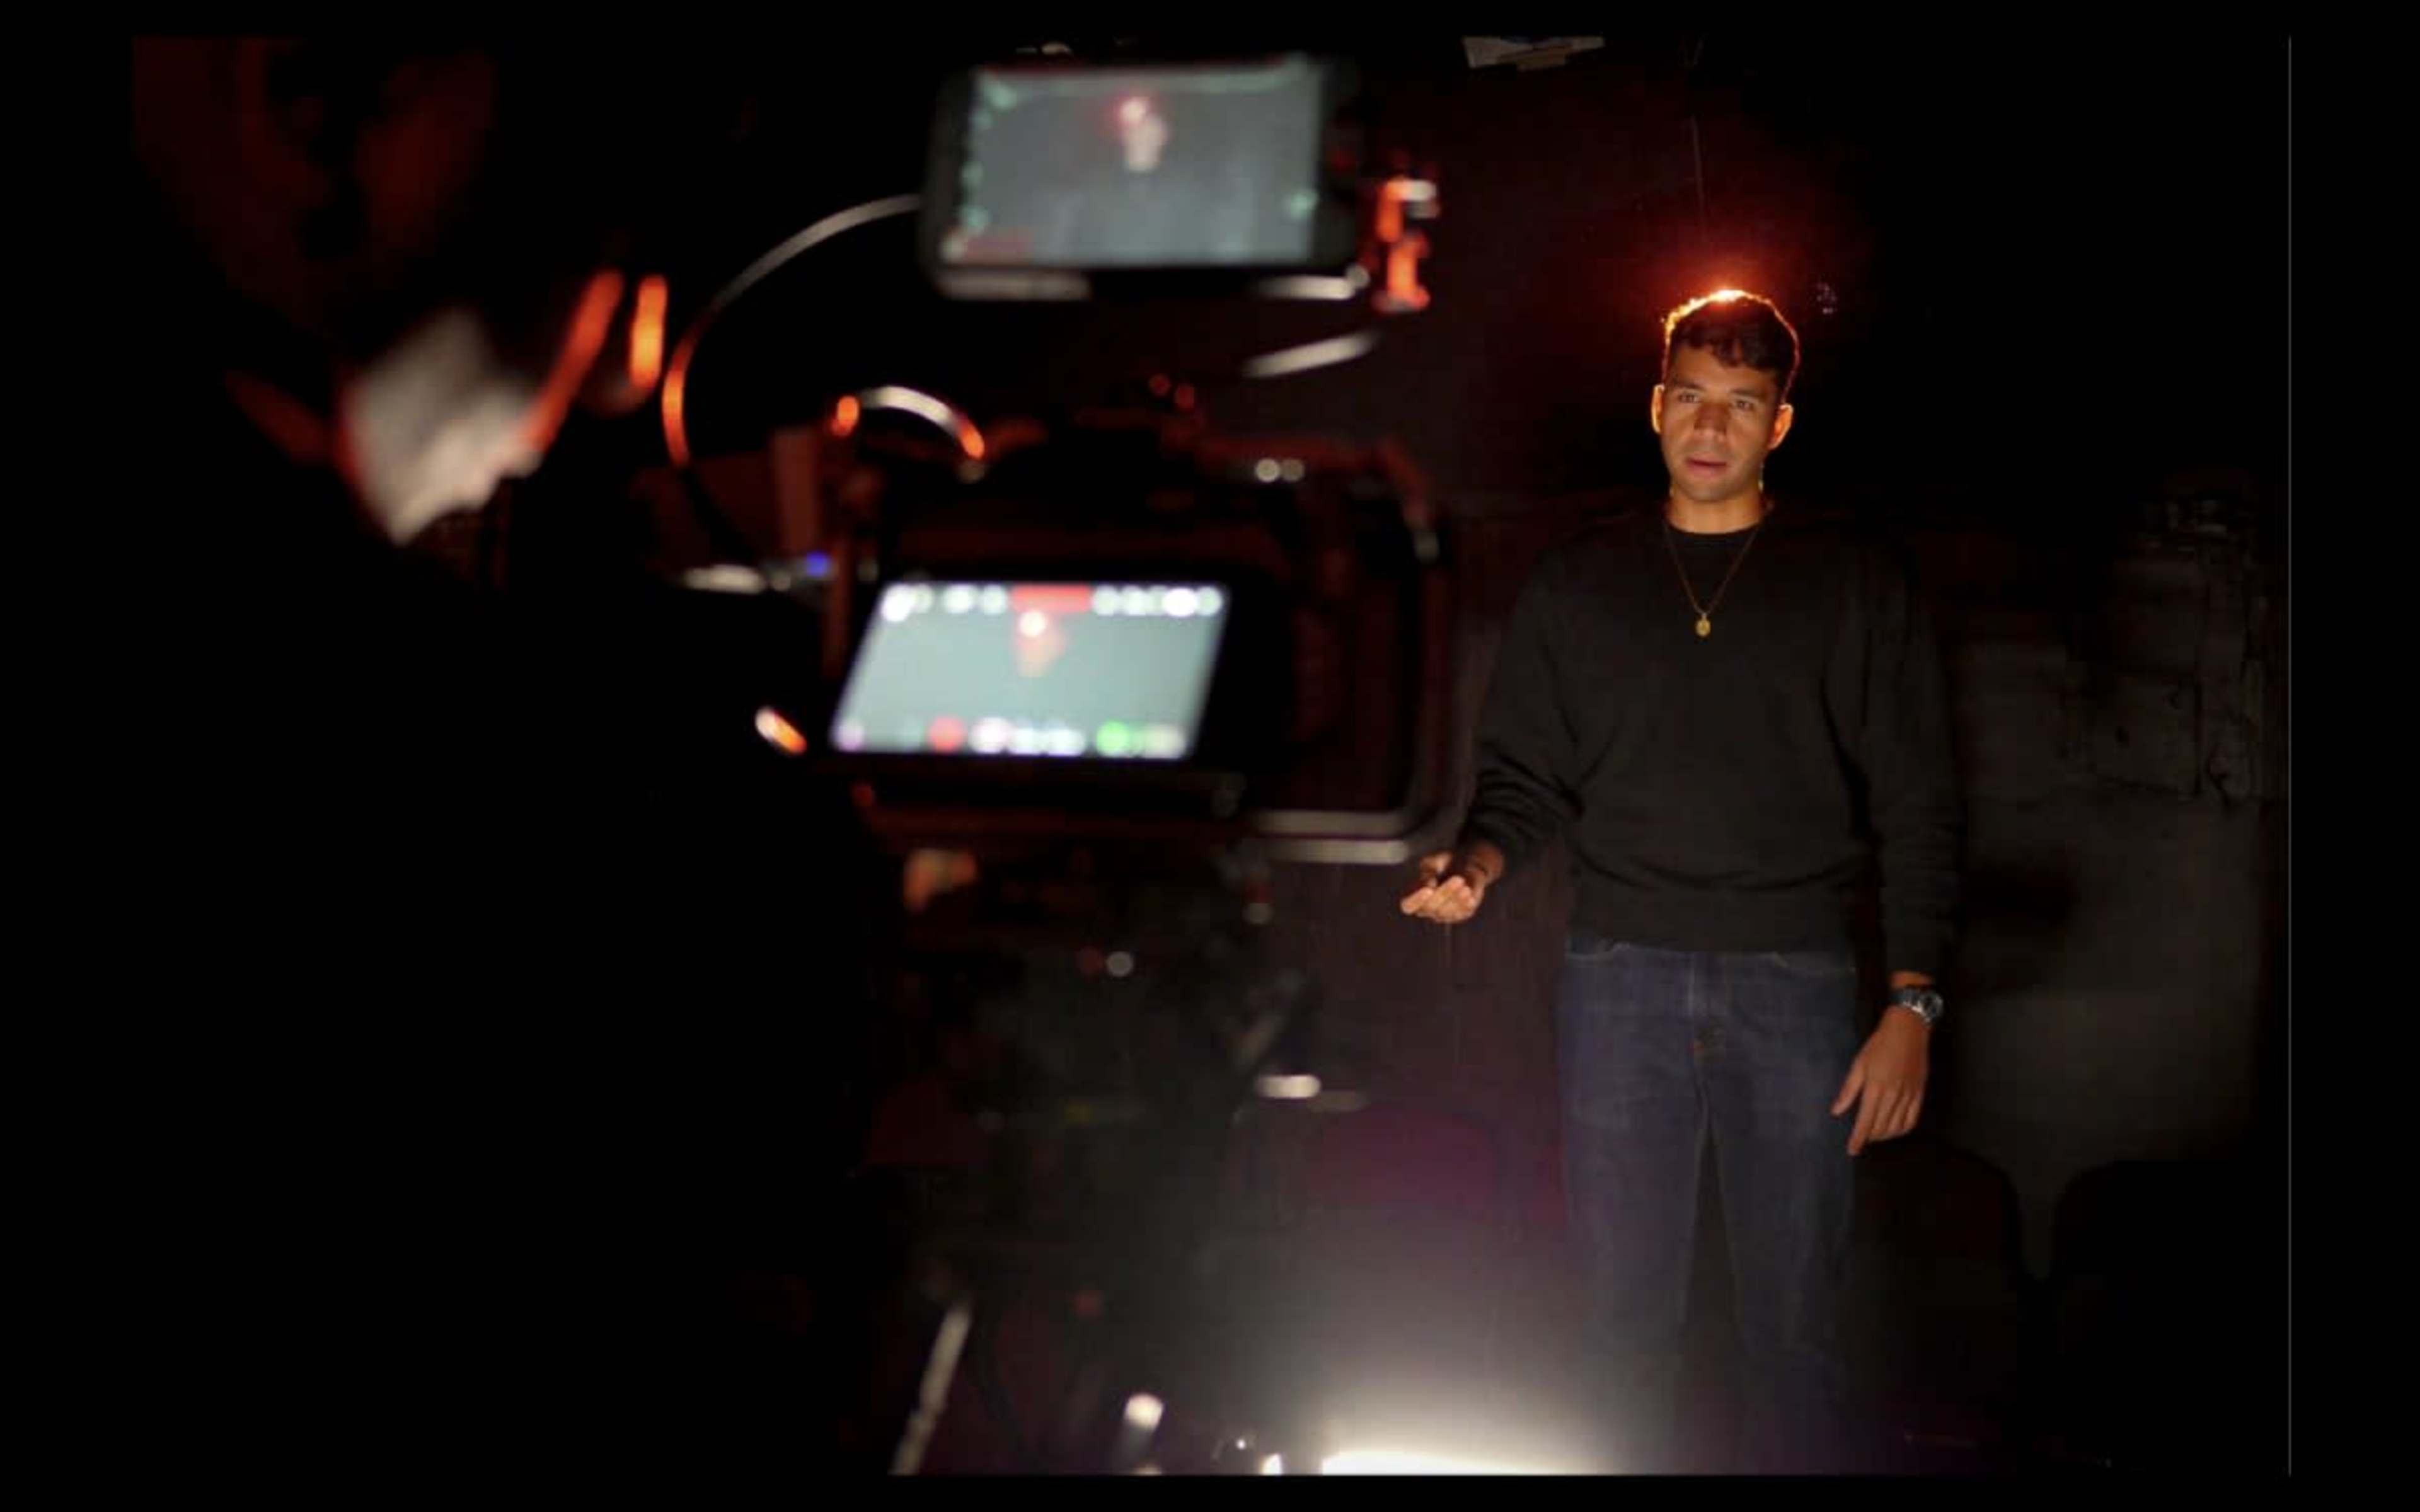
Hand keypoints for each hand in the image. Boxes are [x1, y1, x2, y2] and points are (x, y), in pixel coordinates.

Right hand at [1398, 845, 1496, 924]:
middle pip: (1431, 907)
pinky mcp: (1462, 914)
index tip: (1427, 889)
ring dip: (1456, 897)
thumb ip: (1428, 870)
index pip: (1408, 906)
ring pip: (1447, 912)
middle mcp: (1427, 910)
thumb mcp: (1433, 861)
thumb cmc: (1444, 864)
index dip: (1416, 900)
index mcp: (1415, 897)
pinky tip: (1468, 890)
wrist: (1465, 864)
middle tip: (1456, 879)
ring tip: (1463, 881)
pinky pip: (1462, 912)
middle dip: (1444, 892)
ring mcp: (1444, 915)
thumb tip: (1428, 883)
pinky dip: (1465, 902)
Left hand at [1830, 1008, 1930, 1155]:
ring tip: (1875, 1135)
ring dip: (1884, 1136)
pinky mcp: (1920, 1094)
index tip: (1852, 1150)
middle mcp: (1893, 1096)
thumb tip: (1836, 1111)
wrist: (1908, 1031)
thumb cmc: (1879, 1045)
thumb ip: (1848, 1091)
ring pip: (1897, 1127)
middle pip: (1881, 1128)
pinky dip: (1902, 1130)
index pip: (1865, 1122)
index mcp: (1875, 1088)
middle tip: (1861, 1138)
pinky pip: (1912, 1120)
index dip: (1858, 1139)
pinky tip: (1894, 1130)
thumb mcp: (1858, 1064)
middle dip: (1869, 1138)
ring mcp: (1909, 1096)